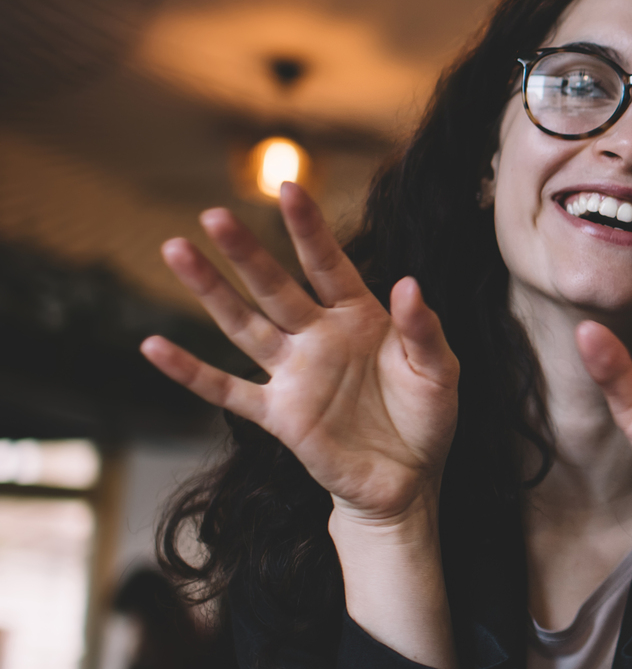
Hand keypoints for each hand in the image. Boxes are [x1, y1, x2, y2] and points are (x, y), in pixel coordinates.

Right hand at [140, 184, 458, 527]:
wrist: (408, 481)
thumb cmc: (427, 418)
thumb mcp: (439, 371)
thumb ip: (423, 329)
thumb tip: (409, 283)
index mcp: (361, 317)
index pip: (329, 264)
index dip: (308, 229)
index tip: (288, 187)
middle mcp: (319, 337)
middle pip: (275, 286)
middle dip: (246, 252)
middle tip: (214, 213)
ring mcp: (294, 374)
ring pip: (243, 325)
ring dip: (210, 291)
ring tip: (177, 250)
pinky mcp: (277, 414)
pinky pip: (226, 389)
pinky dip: (190, 371)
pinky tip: (155, 348)